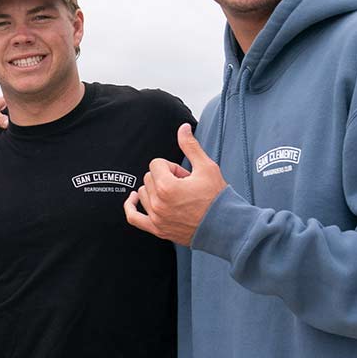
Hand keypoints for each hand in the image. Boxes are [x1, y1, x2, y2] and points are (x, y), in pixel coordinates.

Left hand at [123, 123, 226, 245]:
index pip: (156, 164)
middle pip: (149, 177)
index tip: (185, 175)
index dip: (171, 167)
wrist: (225, 227)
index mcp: (167, 187)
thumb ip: (190, 146)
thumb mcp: (206, 167)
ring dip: (155, 190)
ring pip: (143, 193)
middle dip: (165, 177)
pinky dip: (131, 207)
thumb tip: (183, 128)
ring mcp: (156, 218)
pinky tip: (134, 198)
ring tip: (175, 195)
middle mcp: (158, 203)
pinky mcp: (157, 229)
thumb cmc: (217, 198)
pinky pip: (133, 217)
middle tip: (184, 186)